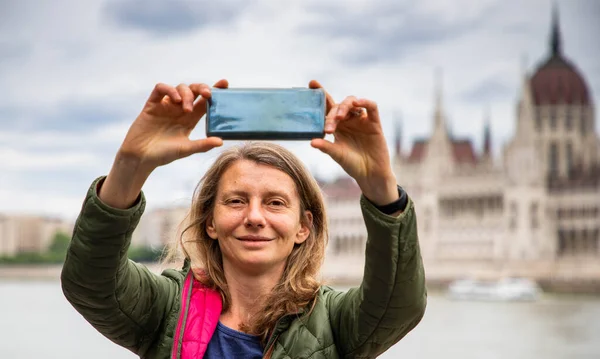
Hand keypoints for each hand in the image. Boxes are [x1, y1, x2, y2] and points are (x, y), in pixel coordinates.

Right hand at [118, 79, 228, 171]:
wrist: (141, 158)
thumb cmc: (164, 155)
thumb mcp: (186, 149)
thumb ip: (202, 145)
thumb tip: (221, 141)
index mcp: (190, 119)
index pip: (205, 101)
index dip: (215, 91)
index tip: (225, 83)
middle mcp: (179, 110)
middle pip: (194, 91)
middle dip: (202, 88)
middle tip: (208, 94)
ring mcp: (166, 106)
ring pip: (180, 88)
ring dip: (186, 94)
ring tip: (186, 108)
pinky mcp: (152, 104)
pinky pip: (160, 89)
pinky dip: (169, 90)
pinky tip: (175, 100)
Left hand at [308, 80, 397, 205]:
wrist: (370, 174)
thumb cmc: (352, 164)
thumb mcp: (337, 155)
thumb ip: (326, 147)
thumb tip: (311, 141)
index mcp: (337, 125)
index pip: (328, 106)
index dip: (321, 94)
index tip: (312, 83)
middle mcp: (348, 120)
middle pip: (339, 105)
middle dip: (332, 111)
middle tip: (329, 125)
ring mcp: (361, 120)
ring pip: (353, 103)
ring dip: (345, 107)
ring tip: (339, 117)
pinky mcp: (374, 123)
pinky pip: (371, 107)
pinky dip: (365, 102)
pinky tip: (358, 103)